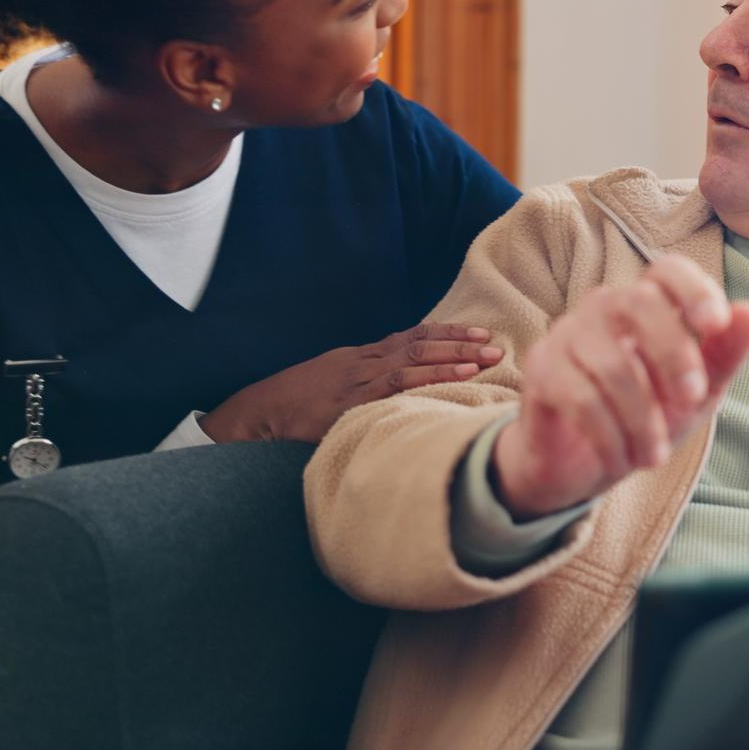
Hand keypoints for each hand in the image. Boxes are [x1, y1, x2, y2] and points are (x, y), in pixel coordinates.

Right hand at [199, 324, 503, 443]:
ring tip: (486, 358)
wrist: (253, 415)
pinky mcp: (351, 399)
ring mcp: (357, 378)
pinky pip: (397, 384)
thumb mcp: (328, 392)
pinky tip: (457, 376)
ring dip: (452, 357)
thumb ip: (360, 391)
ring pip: (413, 360)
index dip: (445, 335)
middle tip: (495, 344)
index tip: (477, 334)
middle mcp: (361, 361)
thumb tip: (392, 400)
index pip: (409, 338)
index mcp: (357, 358)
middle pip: (418, 343)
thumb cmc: (288, 408)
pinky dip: (430, 377)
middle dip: (458, 342)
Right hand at [491, 255, 748, 518]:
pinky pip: (580, 399)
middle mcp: (603, 308)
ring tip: (655, 457)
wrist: (581, 465)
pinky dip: (610, 437)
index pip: (667, 270)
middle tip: (692, 399)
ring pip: (613, 364)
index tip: (715, 323)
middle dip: (673, 352)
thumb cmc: (645, 416)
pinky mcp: (540, 372)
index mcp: (647, 305)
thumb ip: (724, 354)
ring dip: (642, 420)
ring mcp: (567, 335)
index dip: (692, 288)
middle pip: (637, 302)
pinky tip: (622, 461)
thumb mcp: (696, 393)